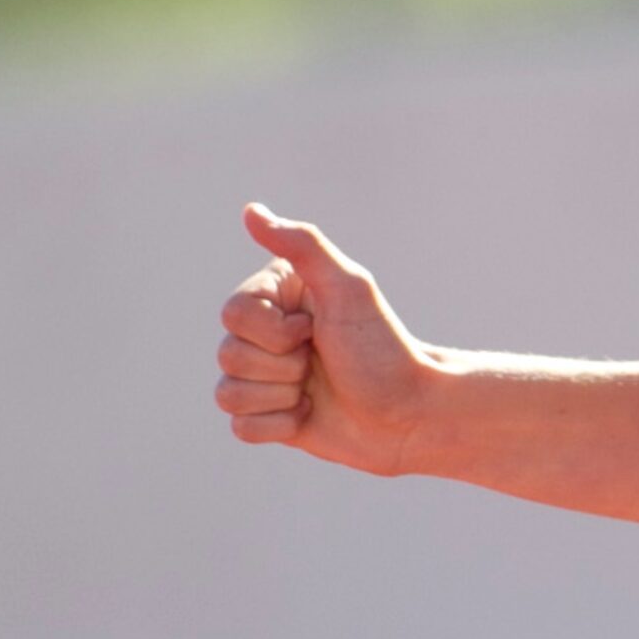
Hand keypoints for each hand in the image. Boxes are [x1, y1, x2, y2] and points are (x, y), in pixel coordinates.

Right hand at [214, 202, 432, 476]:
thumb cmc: (383, 348)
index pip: (234, 314)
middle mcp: (266, 333)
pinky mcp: (268, 416)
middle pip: (228, 354)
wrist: (410, 413)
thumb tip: (252, 211)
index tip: (318, 327)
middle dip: (284, 365)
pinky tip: (311, 414)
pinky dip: (280, 425)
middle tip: (322, 360)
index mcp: (278, 297)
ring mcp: (265, 376)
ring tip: (317, 387)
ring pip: (229, 393)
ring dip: (282, 396)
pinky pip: (241, 427)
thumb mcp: (349, 288)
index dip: (276, 330)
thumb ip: (303, 245)